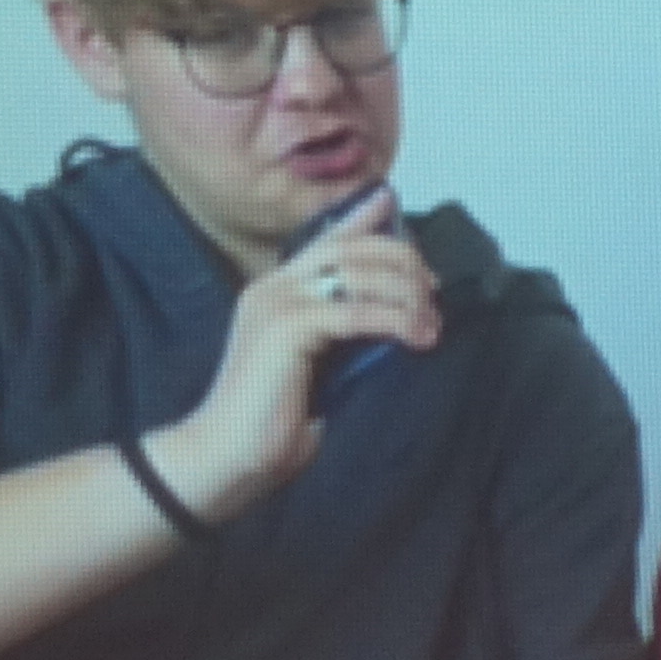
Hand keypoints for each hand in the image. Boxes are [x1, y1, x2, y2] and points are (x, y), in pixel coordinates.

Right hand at [147, 190, 436, 524]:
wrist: (227, 455)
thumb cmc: (271, 423)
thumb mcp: (315, 367)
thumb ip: (340, 336)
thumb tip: (390, 323)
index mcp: (275, 291)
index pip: (326, 241)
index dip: (363, 218)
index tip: (392, 204)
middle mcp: (274, 287)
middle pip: (350, 249)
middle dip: (401, 261)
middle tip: (433, 290)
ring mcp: (277, 303)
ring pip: (357, 274)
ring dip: (406, 294)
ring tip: (432, 323)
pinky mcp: (286, 327)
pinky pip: (356, 312)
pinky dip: (395, 321)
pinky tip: (417, 336)